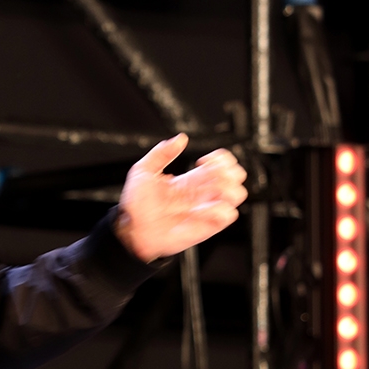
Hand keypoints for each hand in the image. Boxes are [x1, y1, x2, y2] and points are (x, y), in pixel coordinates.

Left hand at [115, 134, 246, 261]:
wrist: (131, 228)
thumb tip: (180, 139)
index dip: (221, 158)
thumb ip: (162, 153)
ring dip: (229, 188)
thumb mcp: (143, 170)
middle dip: (228, 171)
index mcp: (191, 180)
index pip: (222, 164)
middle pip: (235, 177)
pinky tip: (200, 208)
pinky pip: (226, 216)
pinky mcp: (205, 227)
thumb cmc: (135, 205)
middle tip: (211, 174)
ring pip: (237, 195)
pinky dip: (218, 209)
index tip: (205, 159)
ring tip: (211, 190)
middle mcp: (201, 194)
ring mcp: (205, 210)